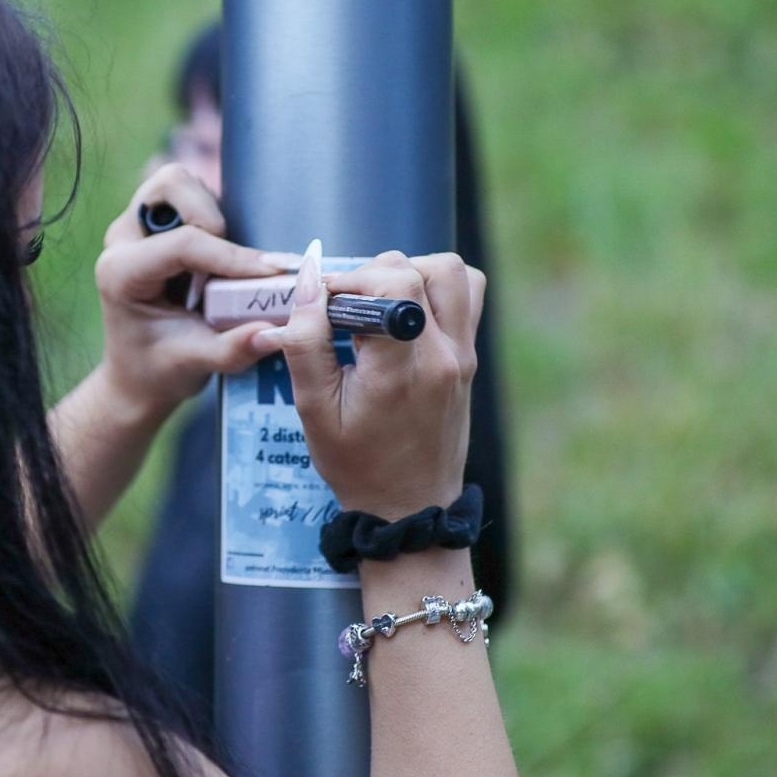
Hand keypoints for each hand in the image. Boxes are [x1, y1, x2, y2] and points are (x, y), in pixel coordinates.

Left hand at [95, 164, 300, 420]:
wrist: (138, 374)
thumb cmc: (158, 369)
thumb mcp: (195, 364)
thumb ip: (233, 348)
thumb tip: (274, 330)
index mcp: (120, 272)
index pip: (182, 244)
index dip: (232, 256)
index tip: (273, 275)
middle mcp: (124, 239)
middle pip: (172, 185)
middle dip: (211, 216)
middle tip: (228, 265)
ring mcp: (140, 226)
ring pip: (183, 184)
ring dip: (213, 215)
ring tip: (221, 266)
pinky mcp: (159, 224)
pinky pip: (193, 197)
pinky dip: (214, 218)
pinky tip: (219, 261)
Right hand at [250, 246, 485, 516]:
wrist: (409, 507)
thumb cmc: (357, 463)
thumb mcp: (313, 408)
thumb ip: (306, 340)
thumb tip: (309, 277)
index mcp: (402, 369)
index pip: (392, 283)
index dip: (351, 279)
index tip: (326, 304)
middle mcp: (443, 356)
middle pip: (419, 270)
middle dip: (373, 276)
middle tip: (347, 309)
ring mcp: (463, 355)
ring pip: (453, 271)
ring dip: (412, 273)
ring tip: (381, 304)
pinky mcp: (470, 357)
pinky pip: (470, 294)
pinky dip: (441, 287)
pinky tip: (409, 312)